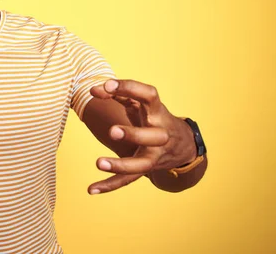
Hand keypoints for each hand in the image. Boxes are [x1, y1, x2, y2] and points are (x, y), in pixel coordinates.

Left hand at [87, 79, 196, 193]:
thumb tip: (93, 90)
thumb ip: (116, 92)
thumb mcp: (140, 102)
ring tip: (99, 163)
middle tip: (112, 131)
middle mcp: (160, 134)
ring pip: (141, 164)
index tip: (107, 85)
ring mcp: (155, 154)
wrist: (183, 144)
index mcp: (157, 112)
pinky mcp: (147, 169)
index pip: (148, 96)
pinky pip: (129, 180)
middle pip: (152, 137)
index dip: (129, 88)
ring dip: (121, 165)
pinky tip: (91, 189)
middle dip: (133, 134)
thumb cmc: (153, 117)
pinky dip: (110, 185)